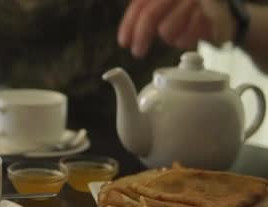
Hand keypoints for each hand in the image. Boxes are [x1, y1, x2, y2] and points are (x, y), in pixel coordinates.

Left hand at [118, 0, 234, 57]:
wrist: (232, 18)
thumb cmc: (193, 16)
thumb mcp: (167, 11)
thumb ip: (149, 16)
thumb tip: (126, 36)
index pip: (141, 3)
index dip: (129, 23)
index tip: (123, 42)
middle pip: (151, 13)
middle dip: (142, 36)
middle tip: (137, 53)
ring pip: (167, 29)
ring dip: (172, 39)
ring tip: (181, 36)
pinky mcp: (216, 9)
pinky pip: (188, 35)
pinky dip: (187, 40)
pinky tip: (193, 38)